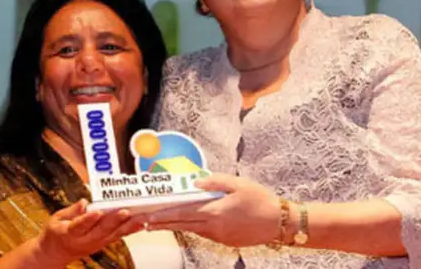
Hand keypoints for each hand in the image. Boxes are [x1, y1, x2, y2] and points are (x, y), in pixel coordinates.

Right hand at [36, 199, 142, 266]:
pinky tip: (141, 223)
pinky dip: (130, 229)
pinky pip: (118, 236)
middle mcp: (85, 241)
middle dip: (114, 221)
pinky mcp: (103, 243)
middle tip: (125, 211)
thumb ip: (71, 211)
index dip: (88, 219)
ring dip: (128, 225)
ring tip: (140, 217)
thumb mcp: (56, 219)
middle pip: (101, 231)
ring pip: (113, 234)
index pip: (79, 226)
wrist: (56, 253)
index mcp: (69, 233)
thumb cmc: (56, 232)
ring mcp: (96, 244)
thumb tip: (83, 202)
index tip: (96, 212)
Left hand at [138, 173, 280, 246]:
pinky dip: (191, 228)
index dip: (163, 216)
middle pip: (182, 225)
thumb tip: (196, 181)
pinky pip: (203, 233)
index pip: (182, 214)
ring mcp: (219, 236)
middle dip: (161, 223)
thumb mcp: (238, 183)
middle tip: (142, 222)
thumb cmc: (260, 200)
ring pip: (191, 230)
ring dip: (174, 226)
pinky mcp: (225, 240)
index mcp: (215, 212)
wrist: (278, 222)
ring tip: (156, 223)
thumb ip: (215, 181)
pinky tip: (185, 223)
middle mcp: (214, 228)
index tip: (146, 217)